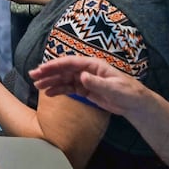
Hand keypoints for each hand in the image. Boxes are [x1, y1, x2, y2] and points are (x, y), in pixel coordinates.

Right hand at [28, 56, 146, 116]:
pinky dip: (58, 90)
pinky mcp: (85, 90)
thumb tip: (81, 76)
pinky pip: (68, 89)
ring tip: (37, 85)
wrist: (135, 105)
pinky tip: (48, 93)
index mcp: (93, 65)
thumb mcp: (114, 88)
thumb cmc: (128, 92)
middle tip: (33, 75)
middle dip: (48, 72)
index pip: (70, 63)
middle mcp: (87, 71)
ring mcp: (85, 80)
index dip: (55, 65)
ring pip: (64, 79)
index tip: (42, 69)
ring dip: (50, 81)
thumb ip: (97, 82)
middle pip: (64, 70)